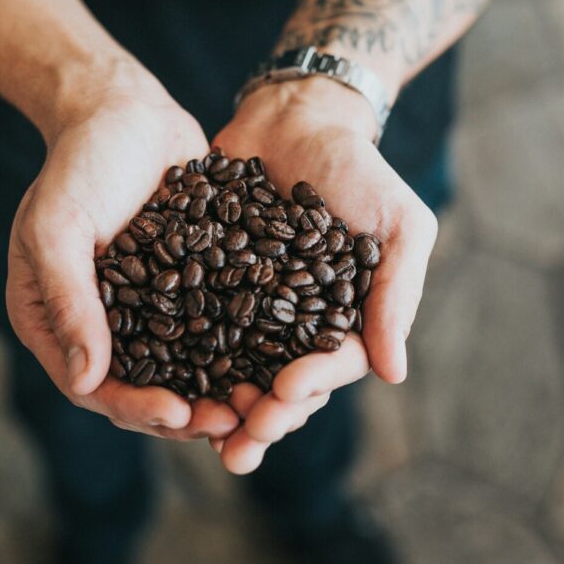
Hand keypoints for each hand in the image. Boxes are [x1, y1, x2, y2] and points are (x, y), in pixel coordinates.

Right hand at [7, 79, 239, 440]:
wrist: (122, 111)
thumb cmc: (76, 164)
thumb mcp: (57, 228)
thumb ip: (69, 301)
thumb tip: (86, 381)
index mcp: (58, 323)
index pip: (95, 386)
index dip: (136, 407)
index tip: (178, 415)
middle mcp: (104, 327)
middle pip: (147, 389)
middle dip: (190, 413)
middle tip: (237, 425)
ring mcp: (150, 310)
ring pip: (187, 369)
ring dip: (224, 392)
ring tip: (266, 406)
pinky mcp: (191, 289)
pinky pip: (217, 329)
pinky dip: (245, 350)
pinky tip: (282, 360)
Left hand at [209, 77, 438, 471]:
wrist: (296, 118)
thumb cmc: (359, 169)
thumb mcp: (400, 224)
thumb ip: (397, 294)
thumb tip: (394, 374)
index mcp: (345, 319)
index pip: (331, 367)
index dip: (310, 386)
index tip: (285, 393)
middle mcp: (297, 324)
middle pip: (282, 385)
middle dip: (262, 419)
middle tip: (238, 445)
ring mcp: (252, 309)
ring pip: (238, 370)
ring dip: (221, 408)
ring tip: (202, 435)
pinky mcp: (211, 287)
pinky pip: (196, 329)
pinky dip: (183, 358)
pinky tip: (163, 382)